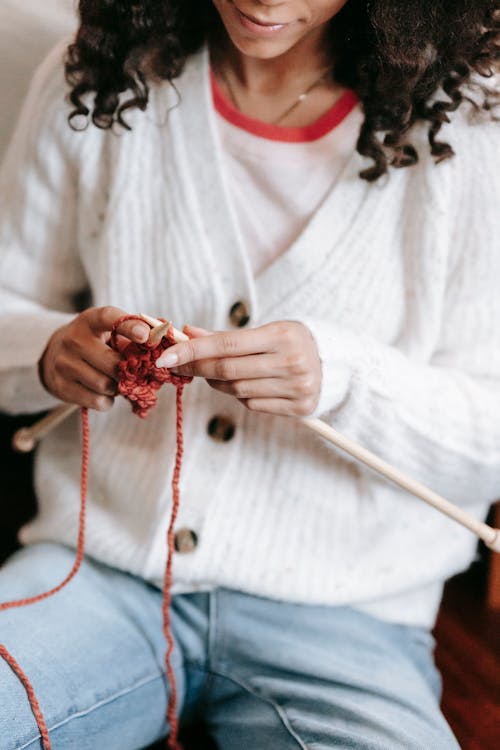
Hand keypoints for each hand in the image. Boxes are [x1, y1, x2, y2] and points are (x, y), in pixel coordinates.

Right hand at [39, 306, 150, 410]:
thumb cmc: (95, 343)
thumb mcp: (109, 331)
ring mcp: (63, 363)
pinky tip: (103, 392)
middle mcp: (73, 339)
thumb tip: (162, 341)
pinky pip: (96, 400)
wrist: (55, 355)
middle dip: (127, 371)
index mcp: (90, 320)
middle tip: (130, 372)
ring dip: (117, 387)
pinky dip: (106, 400)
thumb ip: (134, 334)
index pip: (109, 318)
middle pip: (112, 363)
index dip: (129, 326)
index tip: (146, 336)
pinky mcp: (60, 386)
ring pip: (105, 385)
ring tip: (114, 381)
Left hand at [156, 321, 321, 416]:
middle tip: (178, 365)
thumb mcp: (264, 331)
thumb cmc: (290, 342)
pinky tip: (245, 385)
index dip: (192, 351)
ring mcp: (297, 387)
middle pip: (228, 370)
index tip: (166, 356)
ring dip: (218, 382)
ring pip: (237, 391)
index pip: (226, 344)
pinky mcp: (299, 408)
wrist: (333, 362)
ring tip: (217, 373)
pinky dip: (240, 396)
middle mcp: (292, 362)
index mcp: (283, 335)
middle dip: (197, 368)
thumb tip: (187, 333)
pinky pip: (253, 405)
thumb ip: (225, 336)